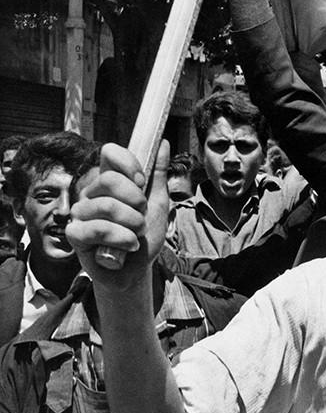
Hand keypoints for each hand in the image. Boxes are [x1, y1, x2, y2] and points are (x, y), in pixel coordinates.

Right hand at [68, 142, 169, 288]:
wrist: (139, 270)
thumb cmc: (145, 236)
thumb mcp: (157, 203)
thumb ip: (158, 174)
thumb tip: (163, 143)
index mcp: (110, 183)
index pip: (109, 154)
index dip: (128, 163)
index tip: (142, 181)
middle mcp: (91, 194)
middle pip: (109, 180)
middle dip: (136, 201)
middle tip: (142, 217)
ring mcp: (81, 214)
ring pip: (107, 206)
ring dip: (133, 224)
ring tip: (137, 235)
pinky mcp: (76, 235)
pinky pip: (98, 228)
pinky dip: (122, 239)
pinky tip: (128, 247)